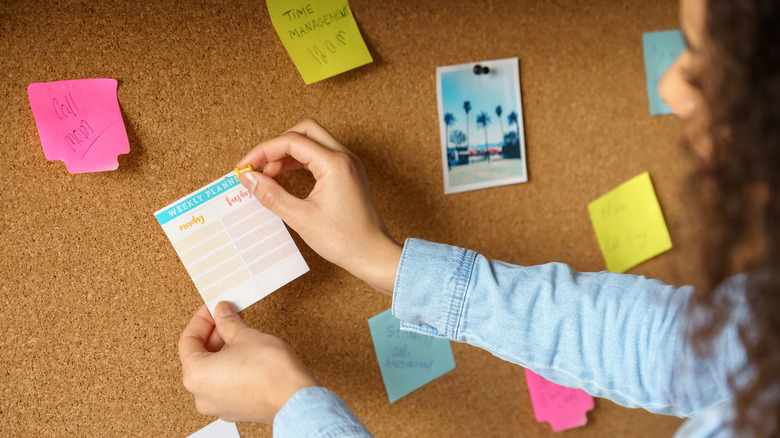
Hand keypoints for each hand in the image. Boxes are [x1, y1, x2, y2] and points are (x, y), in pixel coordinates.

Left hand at [178, 302, 318, 422]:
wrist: (294, 397)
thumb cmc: (270, 371)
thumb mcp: (245, 335)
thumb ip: (228, 322)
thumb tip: (222, 313)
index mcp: (196, 375)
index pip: (188, 340)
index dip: (201, 320)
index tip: (212, 309)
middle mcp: (201, 394)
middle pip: (198, 357)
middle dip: (213, 334)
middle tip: (226, 317)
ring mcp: (218, 405)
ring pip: (211, 372)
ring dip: (221, 350)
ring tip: (237, 333)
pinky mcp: (236, 409)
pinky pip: (225, 385)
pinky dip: (230, 367)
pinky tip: (244, 354)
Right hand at [236, 118, 402, 293]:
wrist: (373, 255)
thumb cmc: (345, 240)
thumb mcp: (301, 218)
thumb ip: (272, 195)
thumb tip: (249, 178)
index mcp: (335, 164)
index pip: (292, 141)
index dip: (263, 151)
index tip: (245, 166)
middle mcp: (344, 158)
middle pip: (305, 131)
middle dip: (278, 145)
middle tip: (260, 166)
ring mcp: (348, 165)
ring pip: (313, 142)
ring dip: (289, 153)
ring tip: (269, 175)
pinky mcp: (348, 174)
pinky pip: (321, 156)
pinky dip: (302, 162)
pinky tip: (287, 178)